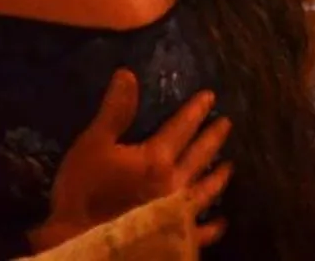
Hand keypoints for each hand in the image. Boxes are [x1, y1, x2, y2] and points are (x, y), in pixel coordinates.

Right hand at [28, 75, 230, 252]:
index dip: (195, 111)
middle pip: (200, 157)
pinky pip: (203, 232)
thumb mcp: (94, 144)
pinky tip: (221, 222)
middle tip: (226, 124)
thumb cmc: (85, 191)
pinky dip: (214, 226)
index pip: (181, 128)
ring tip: (230, 166)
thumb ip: (115, 111)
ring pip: (206, 192)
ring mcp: (179, 215)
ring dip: (219, 177)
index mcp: (157, 159)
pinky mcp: (177, 239)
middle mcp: (175, 185)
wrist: (84, 241)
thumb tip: (128, 74)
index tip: (210, 97)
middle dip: (213, 138)